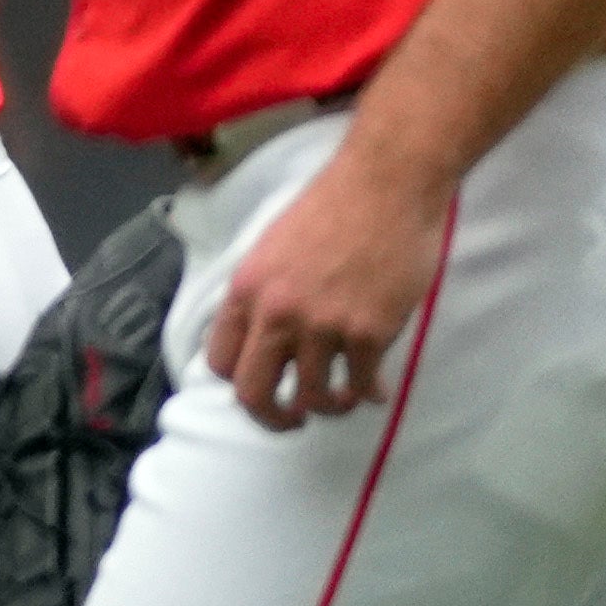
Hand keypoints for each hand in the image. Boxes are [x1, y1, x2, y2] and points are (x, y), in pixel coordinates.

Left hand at [199, 143, 446, 428]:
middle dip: (270, 418)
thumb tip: (258, 335)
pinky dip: (369, 394)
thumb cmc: (331, 207)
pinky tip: (375, 390)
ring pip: (312, 397)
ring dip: (327, 407)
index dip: (238, 381)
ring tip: (340, 401)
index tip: (260, 385)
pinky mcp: (369, 332)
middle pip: (253, 394)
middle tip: (290, 421)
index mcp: (245, 292)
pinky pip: (361, 383)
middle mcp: (276, 315)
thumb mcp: (271, 248)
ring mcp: (322, 326)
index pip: (220, 362)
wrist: (385, 184)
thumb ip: (261, 294)